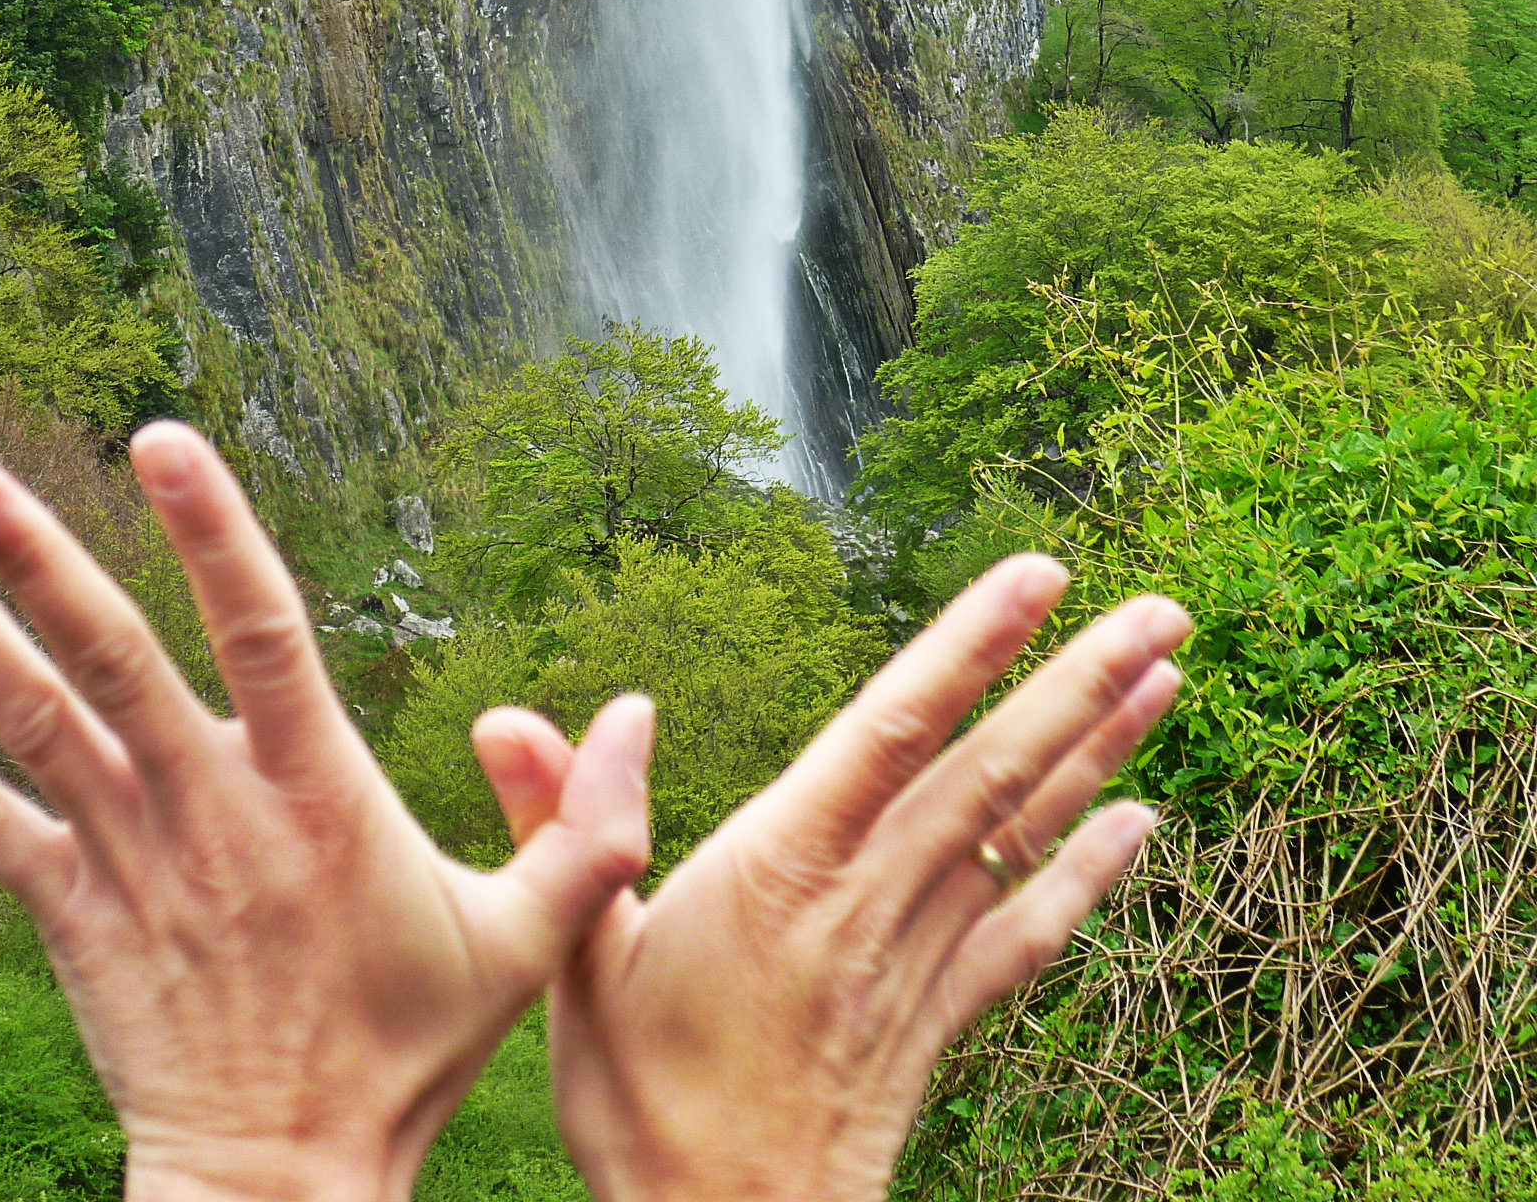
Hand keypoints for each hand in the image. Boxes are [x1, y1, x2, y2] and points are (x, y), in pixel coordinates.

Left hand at [0, 422, 654, 1201]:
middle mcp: (208, 808)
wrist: (280, 1187)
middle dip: (35, 558)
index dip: (214, 530)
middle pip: (111, 660)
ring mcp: (128, 861)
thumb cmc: (405, 1053)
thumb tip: (641, 710)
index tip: (160, 438)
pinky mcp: (70, 915)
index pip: (263, 630)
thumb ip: (586, 822)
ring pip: (31, 721)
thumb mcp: (525, 940)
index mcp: (317, 792)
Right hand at [476, 556, 1186, 1201]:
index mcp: (784, 866)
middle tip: (1167, 608)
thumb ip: (558, 822)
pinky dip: (1090, 872)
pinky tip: (1143, 822)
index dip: (969, 646)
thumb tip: (507, 716)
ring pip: (1021, 834)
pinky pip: (1027, 931)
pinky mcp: (937, 1015)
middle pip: (988, 771)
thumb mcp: (574, 954)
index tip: (1040, 576)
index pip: (893, 728)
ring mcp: (915, 958)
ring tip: (1171, 672)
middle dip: (1078, 682)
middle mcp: (868, 899)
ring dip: (1099, 749)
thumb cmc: (639, 1102)